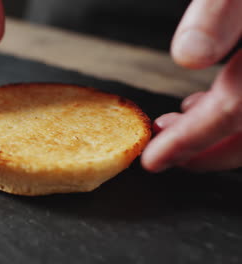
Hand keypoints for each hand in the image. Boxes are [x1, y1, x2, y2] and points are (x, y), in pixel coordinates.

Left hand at [142, 0, 241, 171]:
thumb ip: (220, 11)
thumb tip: (189, 56)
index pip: (234, 110)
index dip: (189, 142)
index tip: (154, 160)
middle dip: (204, 149)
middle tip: (164, 152)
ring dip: (220, 132)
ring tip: (180, 124)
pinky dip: (241, 108)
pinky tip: (216, 97)